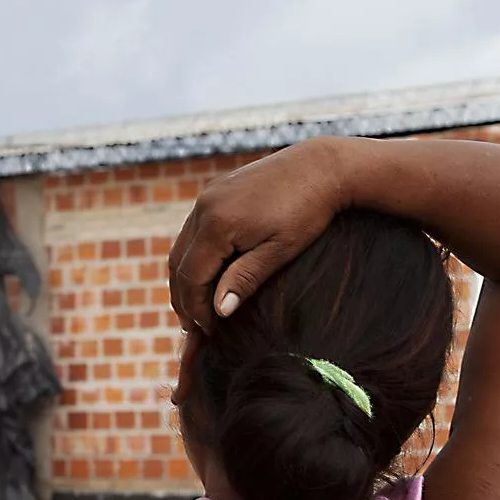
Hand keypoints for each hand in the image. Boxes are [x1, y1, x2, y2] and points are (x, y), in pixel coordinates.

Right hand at [169, 138, 348, 330]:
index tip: (210, 332)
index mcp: (217, 224)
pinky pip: (193, 231)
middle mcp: (203, 208)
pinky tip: (209, 274)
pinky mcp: (215, 191)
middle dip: (184, 298)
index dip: (196, 309)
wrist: (321, 166)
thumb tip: (218, 311)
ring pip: (181, 247)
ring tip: (199, 307)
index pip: (191, 277)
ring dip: (186, 279)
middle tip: (196, 328)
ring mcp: (206, 197)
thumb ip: (244, 279)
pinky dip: (194, 257)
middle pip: (178, 263)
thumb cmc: (307, 212)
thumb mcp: (279, 251)